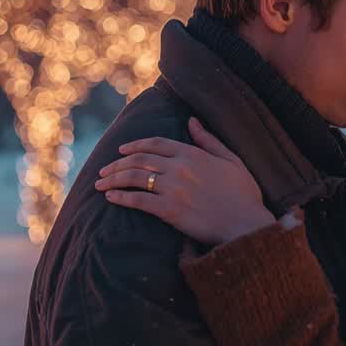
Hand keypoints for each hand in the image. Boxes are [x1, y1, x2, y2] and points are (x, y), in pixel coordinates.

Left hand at [96, 117, 274, 243]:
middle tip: (103, 170)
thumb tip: (192, 121)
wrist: (246, 224)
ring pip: (134, 178)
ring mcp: (173, 189)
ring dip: (113, 179)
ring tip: (100, 183)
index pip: (155, 144)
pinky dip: (121, 197)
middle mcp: (180, 168)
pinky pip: (138, 200)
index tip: (121, 151)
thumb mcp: (231, 160)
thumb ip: (209, 140)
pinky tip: (110, 197)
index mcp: (193, 154)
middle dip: (117, 164)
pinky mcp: (169, 210)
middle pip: (139, 160)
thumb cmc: (244, 194)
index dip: (134, 145)